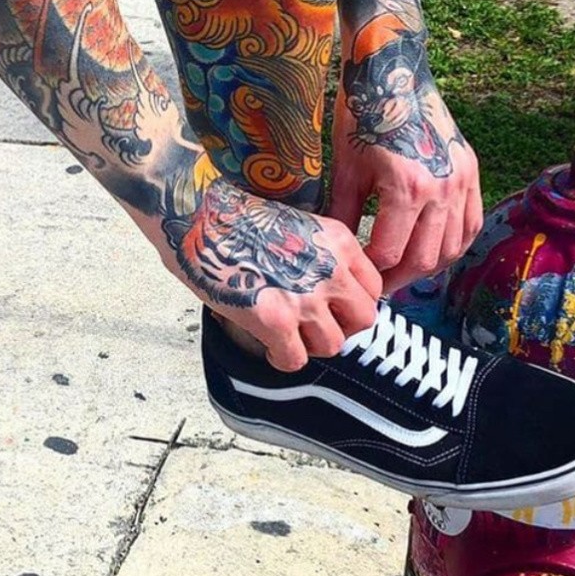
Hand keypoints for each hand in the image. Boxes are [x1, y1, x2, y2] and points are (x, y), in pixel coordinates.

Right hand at [158, 178, 381, 370]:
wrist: (200, 215)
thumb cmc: (238, 218)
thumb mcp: (298, 225)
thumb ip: (321, 257)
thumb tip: (328, 295)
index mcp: (338, 242)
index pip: (374, 289)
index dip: (354, 304)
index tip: (334, 308)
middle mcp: (330, 270)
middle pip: (363, 321)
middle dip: (340, 328)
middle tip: (313, 325)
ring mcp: (304, 297)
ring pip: (332, 346)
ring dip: (309, 345)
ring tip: (287, 335)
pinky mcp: (274, 320)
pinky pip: (295, 360)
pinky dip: (281, 358)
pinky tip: (267, 346)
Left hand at [328, 80, 481, 294]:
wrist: (394, 72)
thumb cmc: (363, 116)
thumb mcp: (346, 169)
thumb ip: (344, 216)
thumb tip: (336, 253)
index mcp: (406, 187)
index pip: (391, 253)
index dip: (372, 272)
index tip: (360, 277)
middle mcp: (441, 188)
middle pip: (424, 259)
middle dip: (399, 278)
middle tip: (379, 284)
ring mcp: (461, 180)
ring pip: (452, 247)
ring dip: (428, 266)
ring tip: (403, 270)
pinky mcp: (471, 171)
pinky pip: (470, 224)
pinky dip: (454, 244)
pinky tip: (433, 249)